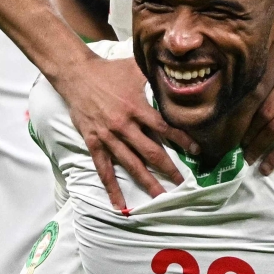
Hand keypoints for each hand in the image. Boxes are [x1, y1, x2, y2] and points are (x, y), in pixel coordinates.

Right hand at [62, 53, 196, 209]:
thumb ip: (156, 75)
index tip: (196, 152)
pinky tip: (119, 204)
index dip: (182, 140)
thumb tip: (179, 74)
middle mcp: (124, 126)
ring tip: (160, 199)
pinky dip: (111, 187)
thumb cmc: (109, 71)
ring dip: (147, 182)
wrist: (76, 74)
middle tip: (183, 185)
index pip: (165, 128)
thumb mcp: (135, 68)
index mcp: (137, 108)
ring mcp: (108, 137)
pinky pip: (103, 169)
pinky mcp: (94, 143)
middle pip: (151, 153)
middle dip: (169, 169)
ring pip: (131, 165)